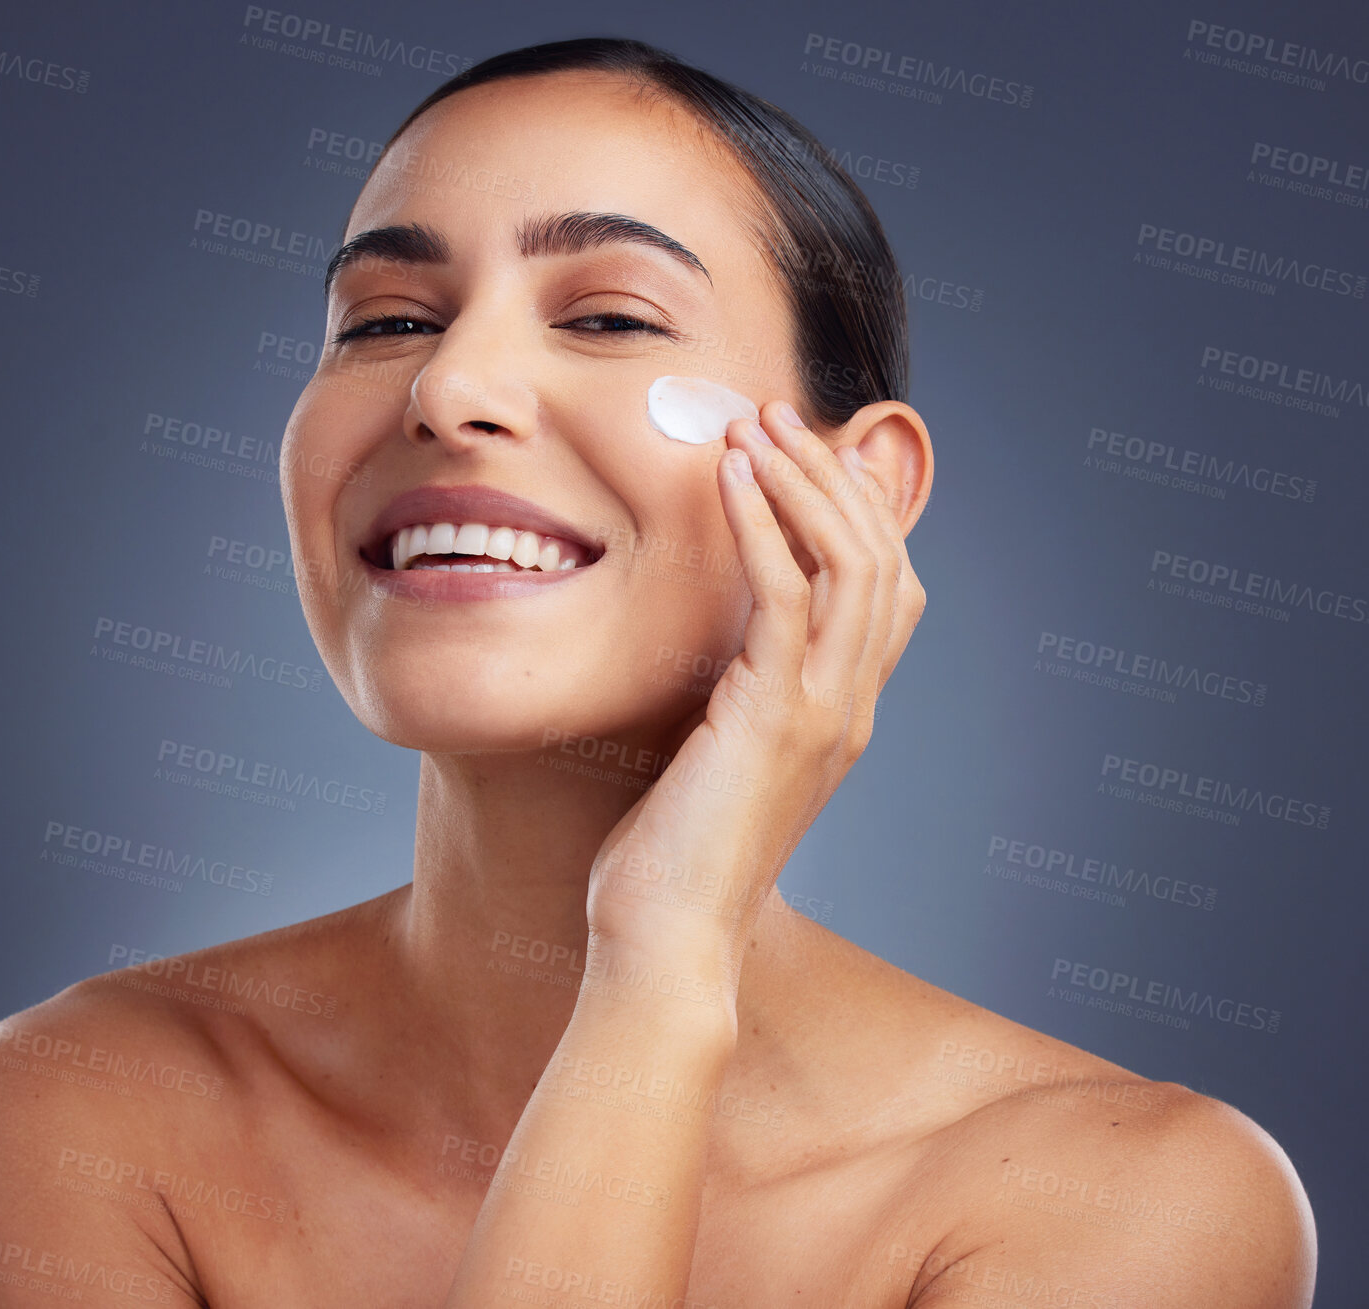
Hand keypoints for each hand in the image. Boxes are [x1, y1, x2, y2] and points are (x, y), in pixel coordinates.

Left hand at [586, 400, 926, 980]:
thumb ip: (733, 690)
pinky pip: (788, 597)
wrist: (666, 938)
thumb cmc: (672, 853)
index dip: (856, 508)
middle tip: (778, 413)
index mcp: (841, 712)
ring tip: (758, 422)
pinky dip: (763, 525)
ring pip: (852, 563)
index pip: (885, 587)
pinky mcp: (777, 719)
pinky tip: (730, 478)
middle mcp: (851, 706)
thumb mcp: (713, 753)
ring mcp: (826, 714)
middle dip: (833, 474)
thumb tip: (709, 634)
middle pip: (882, 558)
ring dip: (806, 481)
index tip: (797, 451)